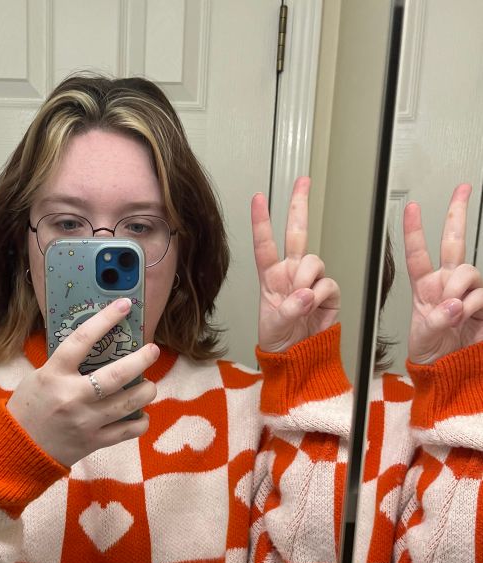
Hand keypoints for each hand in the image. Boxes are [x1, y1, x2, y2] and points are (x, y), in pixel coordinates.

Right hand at [7, 298, 158, 465]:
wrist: (19, 449)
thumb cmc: (28, 408)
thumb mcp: (39, 377)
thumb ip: (65, 364)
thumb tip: (97, 345)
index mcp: (54, 375)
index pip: (82, 340)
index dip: (106, 319)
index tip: (124, 306)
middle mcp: (72, 397)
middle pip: (117, 374)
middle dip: (142, 359)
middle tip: (152, 351)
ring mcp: (85, 421)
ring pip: (129, 403)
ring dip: (147, 391)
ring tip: (149, 385)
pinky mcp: (94, 442)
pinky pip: (128, 431)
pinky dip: (141, 421)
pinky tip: (140, 414)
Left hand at [251, 176, 339, 352]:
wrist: (298, 357)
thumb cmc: (279, 340)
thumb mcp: (273, 327)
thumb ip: (286, 310)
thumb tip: (305, 294)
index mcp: (271, 277)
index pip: (265, 245)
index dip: (261, 221)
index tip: (258, 198)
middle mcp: (291, 273)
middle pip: (297, 233)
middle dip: (299, 204)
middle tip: (303, 180)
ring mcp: (311, 280)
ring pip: (314, 261)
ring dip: (306, 280)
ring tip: (300, 302)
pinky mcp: (329, 292)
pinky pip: (327, 284)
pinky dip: (319, 297)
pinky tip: (313, 308)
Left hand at [404, 184, 482, 363]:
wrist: (448, 370)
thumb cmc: (431, 352)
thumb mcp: (423, 337)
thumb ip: (436, 320)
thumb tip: (454, 304)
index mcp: (425, 287)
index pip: (417, 255)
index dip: (414, 231)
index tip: (411, 207)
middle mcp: (447, 283)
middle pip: (453, 242)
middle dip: (457, 213)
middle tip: (463, 188)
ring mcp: (467, 291)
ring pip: (467, 271)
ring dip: (457, 290)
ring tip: (452, 312)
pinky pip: (480, 294)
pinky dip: (471, 306)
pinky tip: (466, 317)